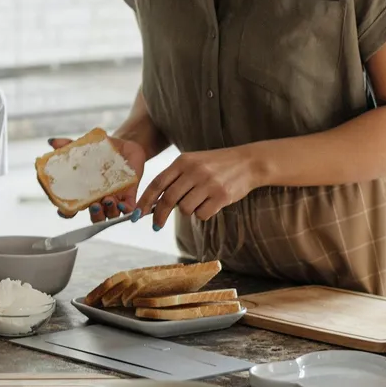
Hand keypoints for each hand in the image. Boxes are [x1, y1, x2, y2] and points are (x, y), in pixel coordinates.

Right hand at [46, 135, 149, 221]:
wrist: (125, 147)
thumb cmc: (102, 151)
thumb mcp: (84, 148)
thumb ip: (68, 146)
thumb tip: (52, 142)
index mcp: (85, 192)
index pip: (73, 208)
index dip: (66, 213)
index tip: (62, 210)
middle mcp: (99, 199)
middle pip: (95, 217)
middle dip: (94, 215)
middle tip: (93, 205)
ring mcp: (115, 199)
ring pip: (111, 215)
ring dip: (109, 211)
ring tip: (108, 200)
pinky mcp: (130, 195)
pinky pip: (129, 209)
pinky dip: (126, 210)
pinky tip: (123, 204)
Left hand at [134, 146, 261, 228]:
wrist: (248, 162)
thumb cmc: (216, 165)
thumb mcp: (193, 162)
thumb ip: (175, 178)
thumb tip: (155, 203)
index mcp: (183, 161)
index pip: (157, 183)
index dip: (144, 201)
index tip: (137, 215)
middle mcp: (194, 171)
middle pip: (168, 199)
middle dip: (159, 216)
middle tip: (156, 226)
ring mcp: (208, 183)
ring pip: (185, 209)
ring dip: (188, 211)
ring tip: (200, 201)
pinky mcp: (221, 196)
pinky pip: (202, 214)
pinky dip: (203, 214)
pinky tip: (211, 203)